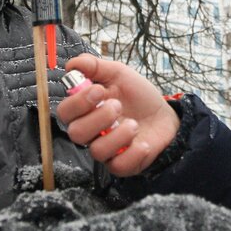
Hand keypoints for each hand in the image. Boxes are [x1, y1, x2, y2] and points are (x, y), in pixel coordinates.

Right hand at [56, 54, 179, 176]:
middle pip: (75, 133)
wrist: (165, 116)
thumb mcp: (119, 74)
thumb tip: (72, 64)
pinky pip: (118, 165)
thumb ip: (94, 66)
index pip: (65, 112)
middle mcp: (91, 132)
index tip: (98, 90)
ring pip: (97, 150)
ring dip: (118, 134)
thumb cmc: (138, 96)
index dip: (77, 102)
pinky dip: (133, 152)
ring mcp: (106, 150)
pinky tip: (143, 142)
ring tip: (134, 124)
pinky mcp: (122, 164)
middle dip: (98, 117)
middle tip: (118, 106)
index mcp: (86, 110)